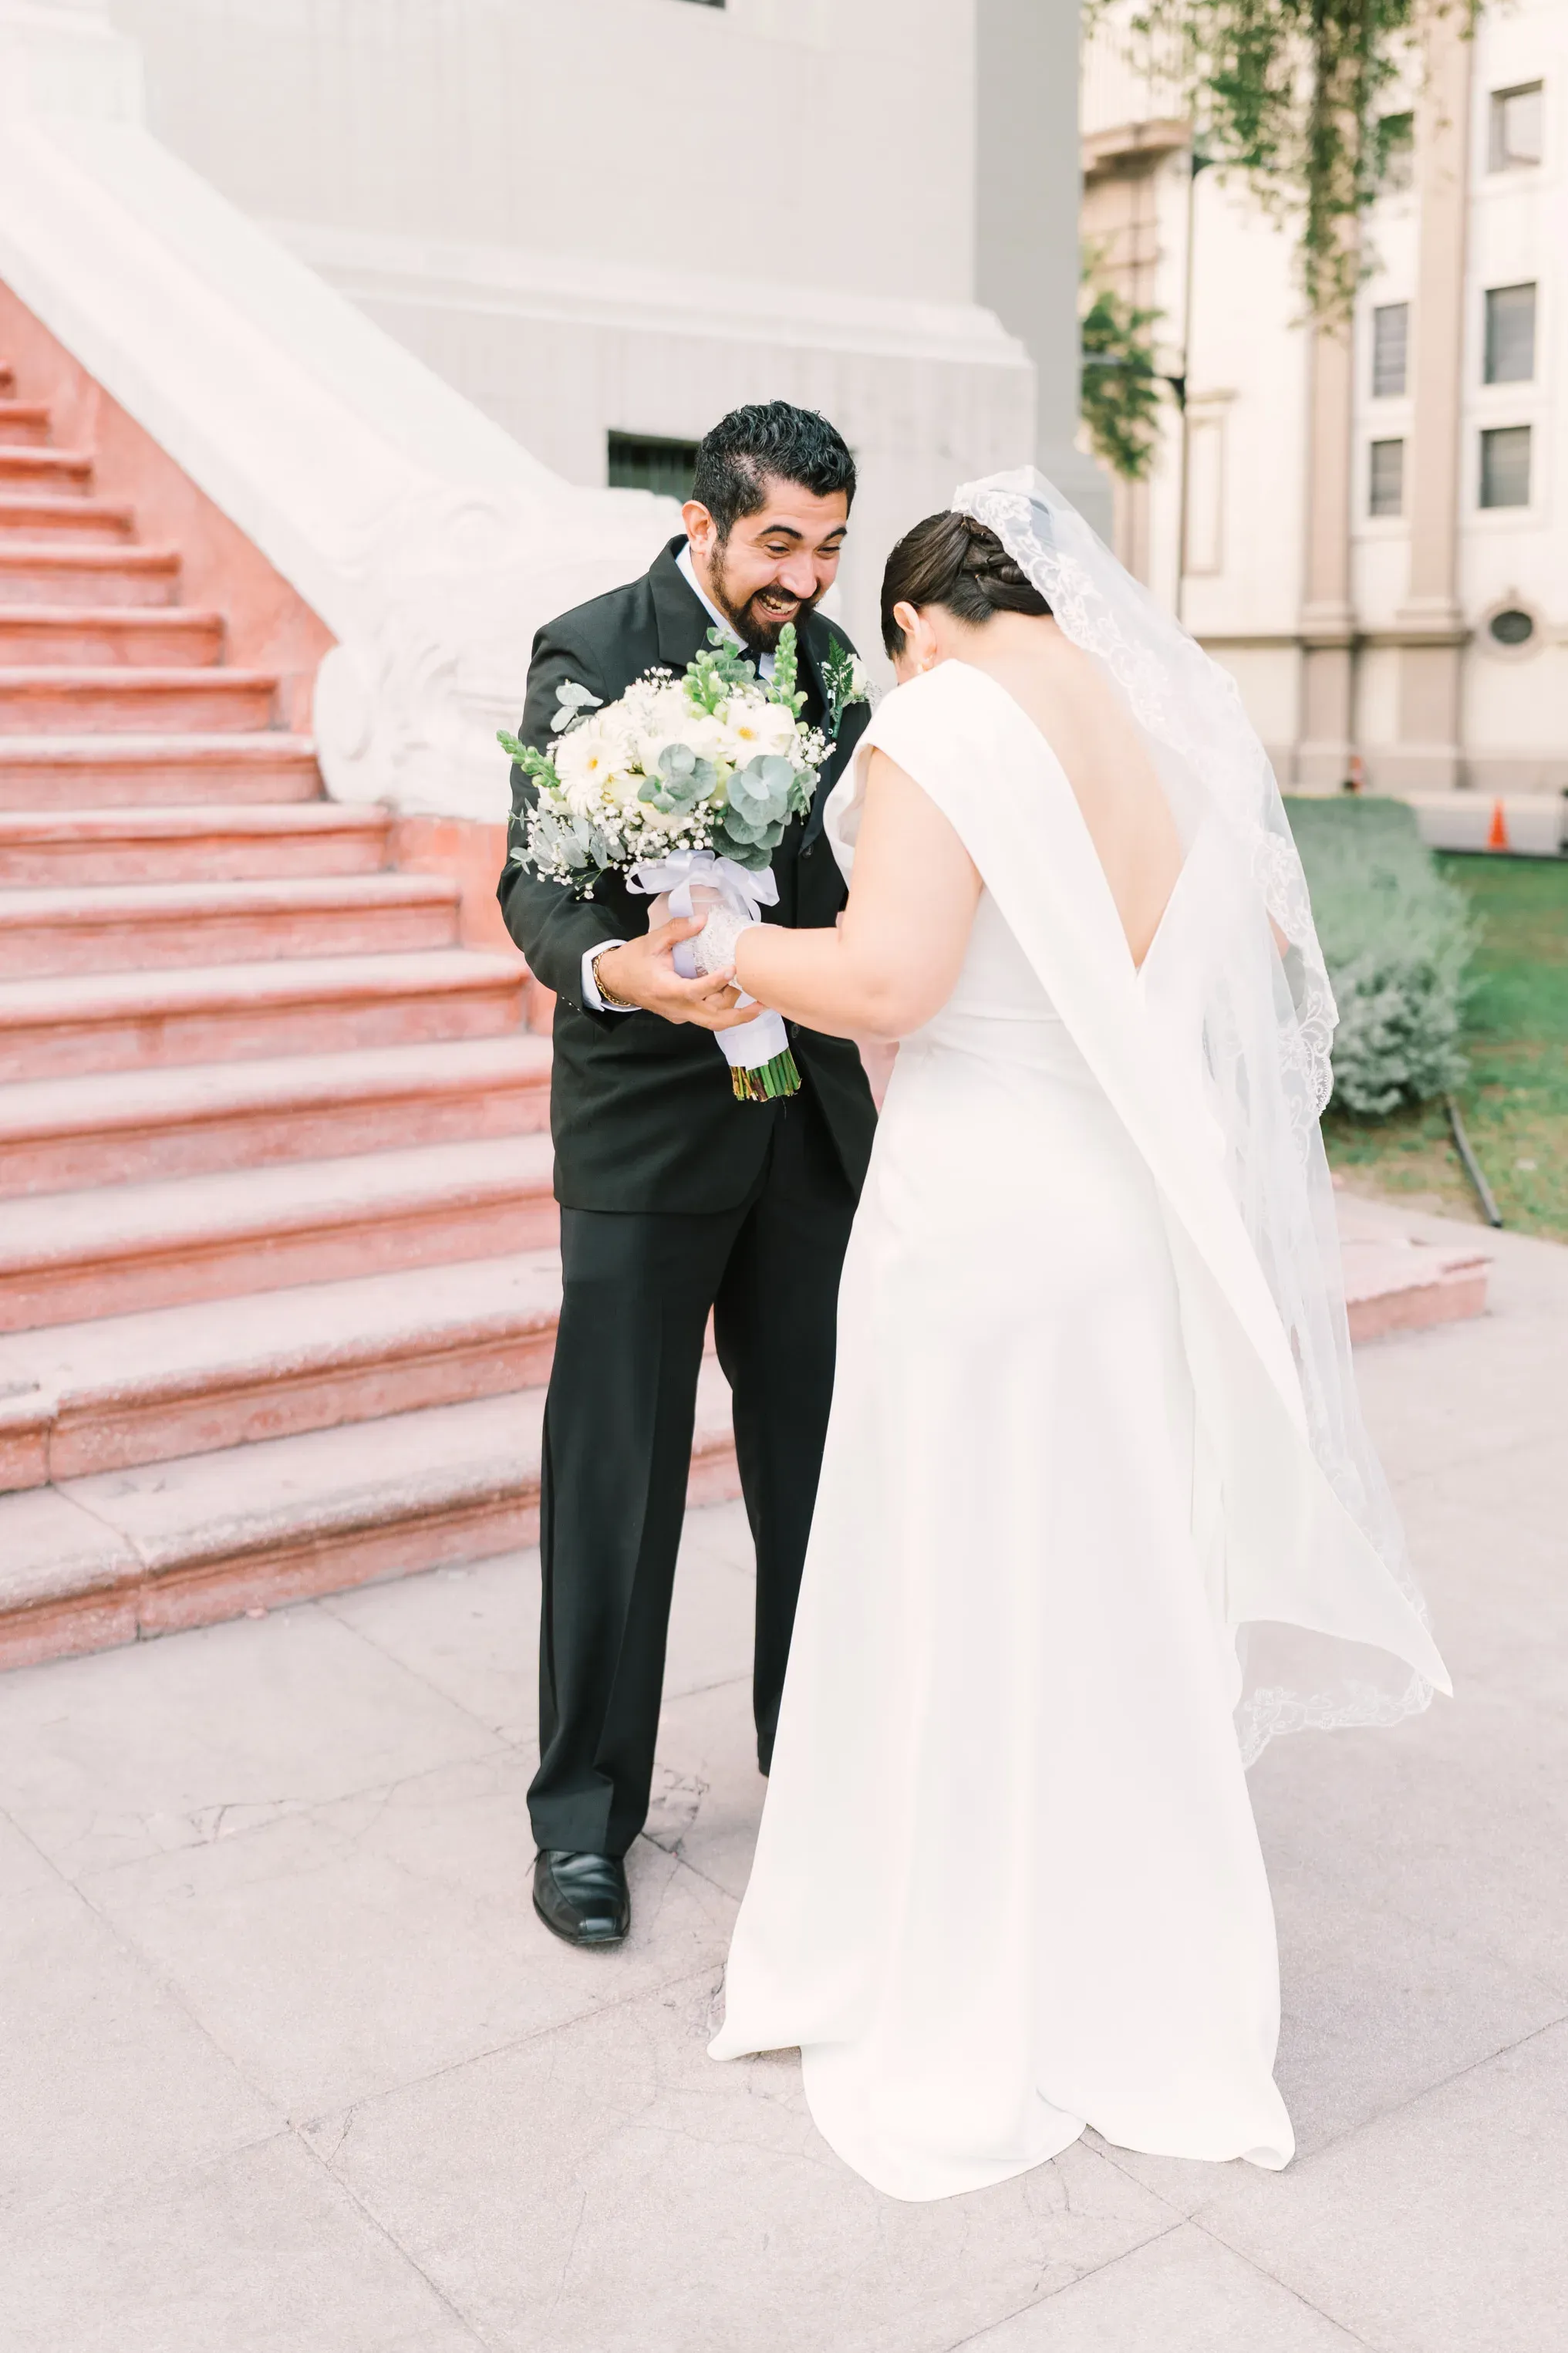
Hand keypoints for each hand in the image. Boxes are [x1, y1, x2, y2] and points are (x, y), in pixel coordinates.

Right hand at [594, 916, 763, 1031]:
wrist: (615, 980)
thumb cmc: (632, 961)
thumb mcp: (652, 941)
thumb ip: (677, 930)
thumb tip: (703, 920)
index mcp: (666, 990)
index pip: (695, 991)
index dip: (716, 982)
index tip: (732, 968)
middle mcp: (677, 1008)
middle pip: (714, 1020)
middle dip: (741, 1014)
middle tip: (764, 1003)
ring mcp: (681, 1014)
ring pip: (713, 1019)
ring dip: (734, 1007)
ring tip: (753, 991)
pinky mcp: (683, 1014)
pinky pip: (707, 1015)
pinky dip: (723, 1006)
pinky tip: (735, 991)